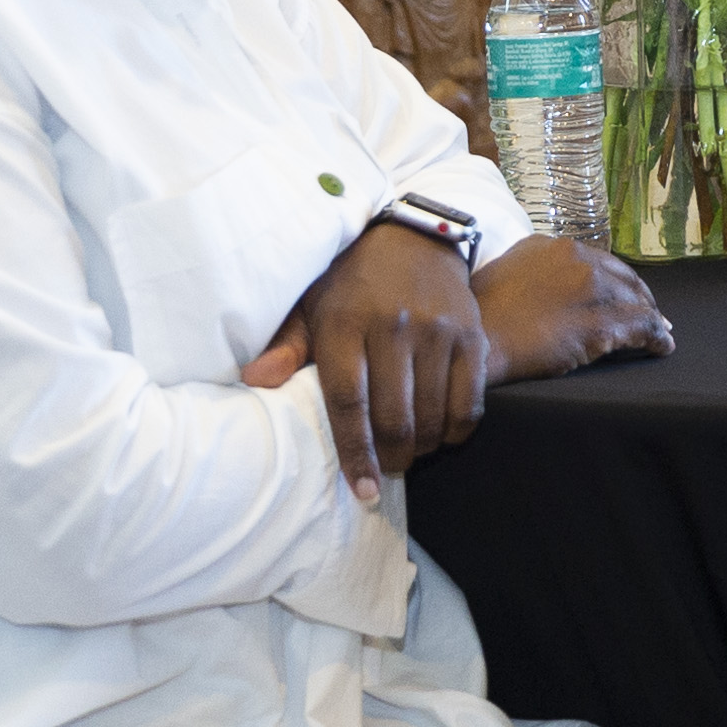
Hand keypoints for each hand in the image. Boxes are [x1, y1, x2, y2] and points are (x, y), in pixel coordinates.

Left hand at [241, 222, 492, 503]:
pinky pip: (469, 400)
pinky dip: (456, 429)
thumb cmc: (351, 281)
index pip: (349, 401)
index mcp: (346, 321)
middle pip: (395, 415)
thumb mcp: (311, 305)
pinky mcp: (471, 333)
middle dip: (392, 458)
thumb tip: (255, 382)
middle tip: (387, 470)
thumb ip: (287, 346)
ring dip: (423, 447)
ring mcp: (437, 329)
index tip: (362, 489)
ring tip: (410, 452)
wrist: (413, 237)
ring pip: (433, 414)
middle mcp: (394, 324)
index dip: (355, 452)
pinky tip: (442, 434)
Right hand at [460, 232, 672, 384]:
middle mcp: (576, 258)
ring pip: (637, 301)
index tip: (621, 293)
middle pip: (623, 277)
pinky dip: (657, 337)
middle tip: (649, 313)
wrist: (478, 341)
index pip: (596, 261)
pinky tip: (662, 346)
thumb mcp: (504, 274)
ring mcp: (592, 288)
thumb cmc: (480, 317)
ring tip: (660, 332)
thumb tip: (551, 286)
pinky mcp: (602, 322)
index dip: (613, 280)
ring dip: (652, 318)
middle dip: (638, 296)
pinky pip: (644, 326)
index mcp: (551, 246)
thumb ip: (534, 271)